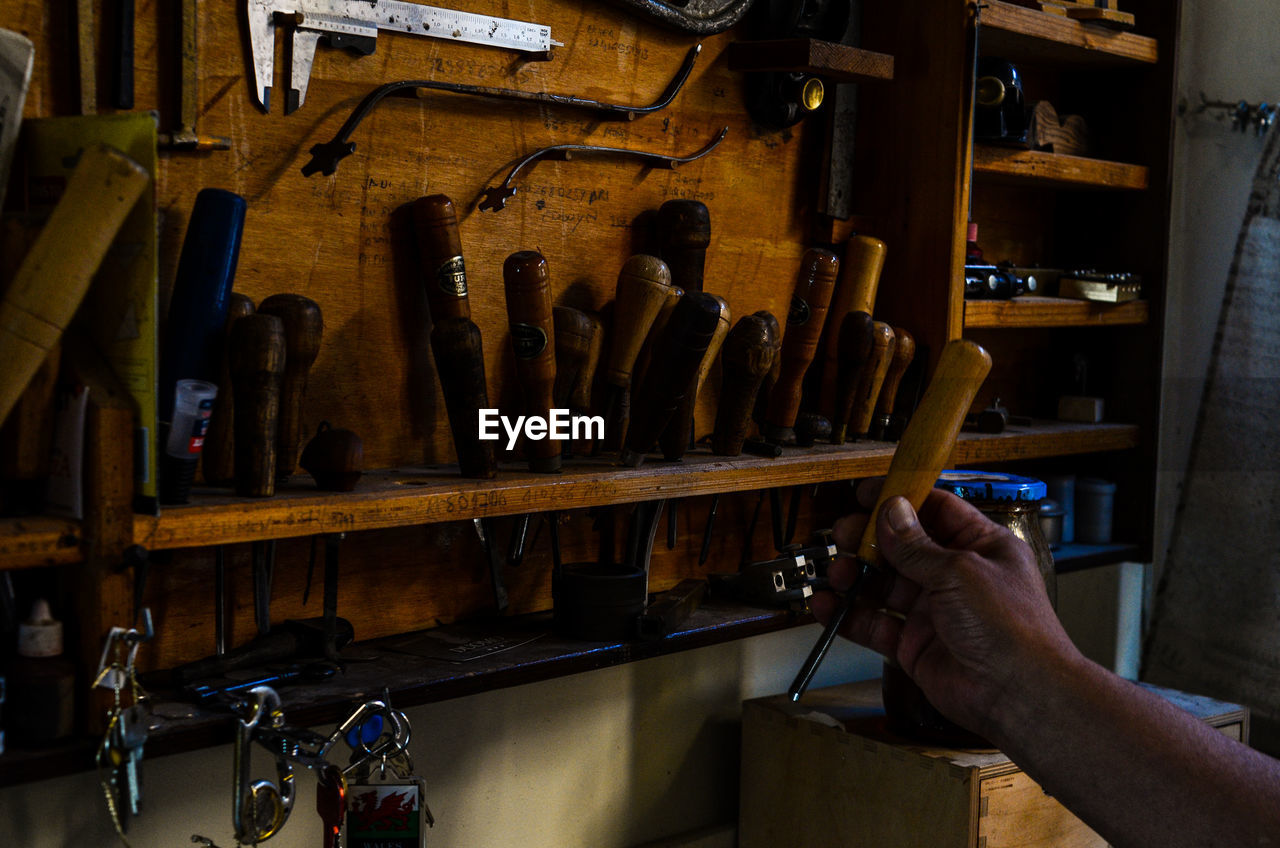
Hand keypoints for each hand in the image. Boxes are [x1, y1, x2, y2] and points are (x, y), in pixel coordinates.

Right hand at [811, 481, 1080, 739]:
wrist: (1017, 694)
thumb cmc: (1010, 628)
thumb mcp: (959, 571)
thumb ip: (916, 545)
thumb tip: (890, 512)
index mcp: (979, 547)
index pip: (935, 510)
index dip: (900, 499)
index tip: (867, 493)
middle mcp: (955, 576)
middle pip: (902, 547)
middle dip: (870, 538)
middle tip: (844, 533)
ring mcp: (933, 611)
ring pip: (884, 585)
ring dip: (856, 575)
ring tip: (837, 572)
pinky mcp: (913, 644)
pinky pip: (874, 623)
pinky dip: (849, 615)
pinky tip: (829, 606)